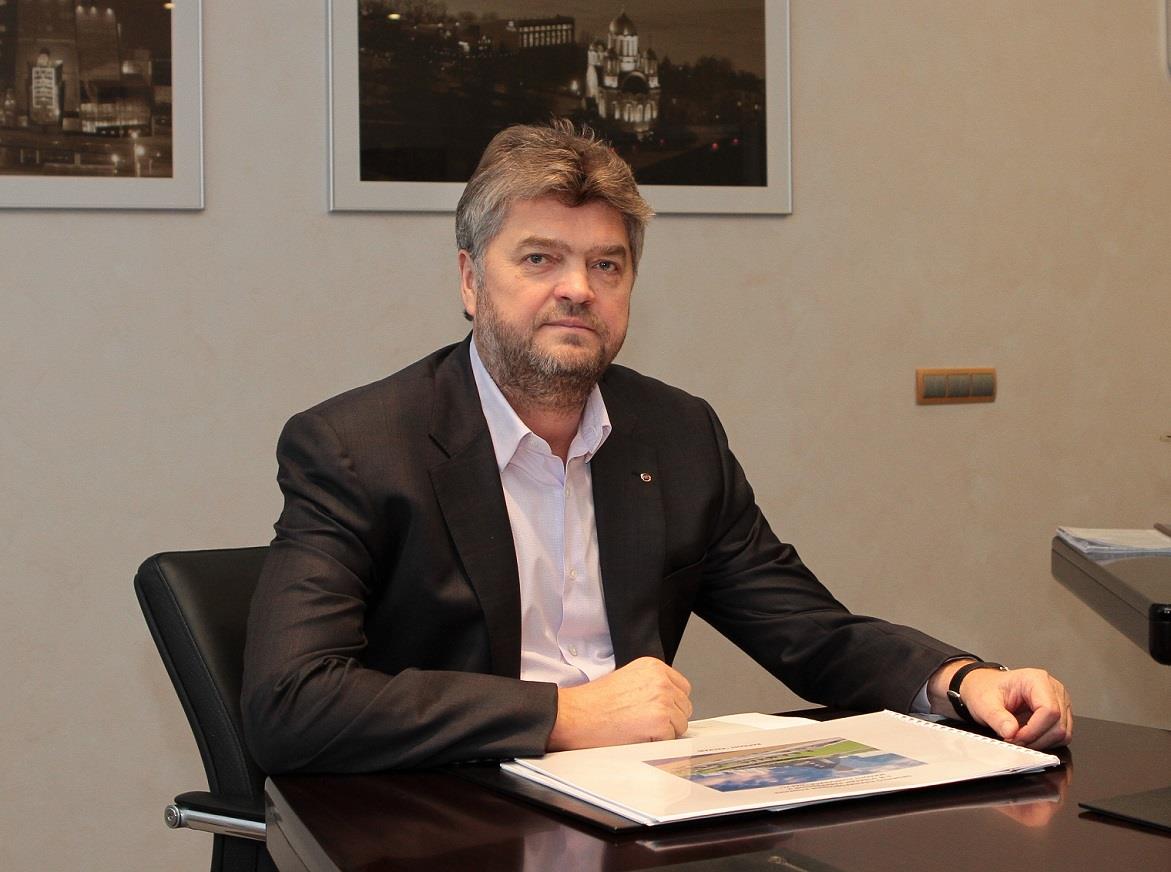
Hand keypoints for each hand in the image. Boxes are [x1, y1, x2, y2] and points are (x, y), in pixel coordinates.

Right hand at [547, 657, 692, 750]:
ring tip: (639, 728)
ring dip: (665, 731)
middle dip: (670, 718)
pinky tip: (638, 735)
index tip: (660, 711)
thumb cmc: (594, 701)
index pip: (682, 687)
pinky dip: (657, 742)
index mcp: (653, 666)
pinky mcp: (660, 721)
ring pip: (681, 724)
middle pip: (684, 706)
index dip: (672, 703)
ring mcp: (662, 700)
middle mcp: (661, 680)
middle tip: (646, 723)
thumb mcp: (627, 678)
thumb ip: (651, 684)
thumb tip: (668, 700)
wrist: (576, 714)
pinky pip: (671, 738)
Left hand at [929, 661, 1072, 749]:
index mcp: (1036, 680)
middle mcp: (1053, 689)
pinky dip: (1045, 742)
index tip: (1015, 737)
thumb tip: (1012, 732)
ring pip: (1063, 733)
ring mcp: (1059, 702)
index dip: (1033, 730)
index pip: (1049, 710)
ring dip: (1041, 742)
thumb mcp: (984, 703)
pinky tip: (1028, 737)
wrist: (984, 687)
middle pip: (1058, 725)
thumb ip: (997, 717)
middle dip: (1036, 739)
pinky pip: (1061, 736)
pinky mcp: (1060, 714)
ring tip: (1019, 739)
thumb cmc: (985, 689)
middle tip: (1014, 741)